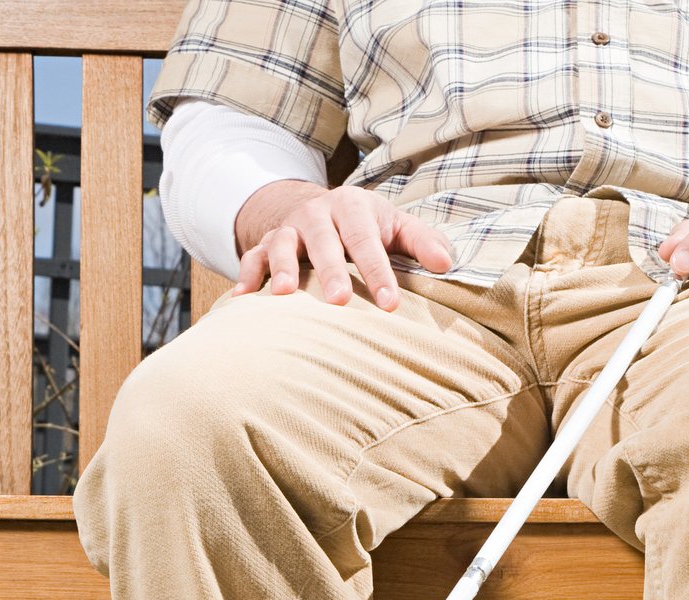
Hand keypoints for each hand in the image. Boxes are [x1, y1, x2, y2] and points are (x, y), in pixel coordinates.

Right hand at [233, 180, 453, 311]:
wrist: (323, 209)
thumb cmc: (370, 226)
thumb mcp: (398, 227)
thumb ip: (423, 243)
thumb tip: (446, 264)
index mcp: (352, 207)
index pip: (366, 239)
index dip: (378, 270)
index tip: (390, 303)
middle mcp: (317, 215)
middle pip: (323, 241)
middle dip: (330, 270)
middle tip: (339, 302)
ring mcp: (288, 229)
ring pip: (280, 245)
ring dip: (280, 269)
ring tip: (282, 295)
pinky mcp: (266, 244)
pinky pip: (251, 258)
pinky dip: (245, 276)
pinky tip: (241, 300)